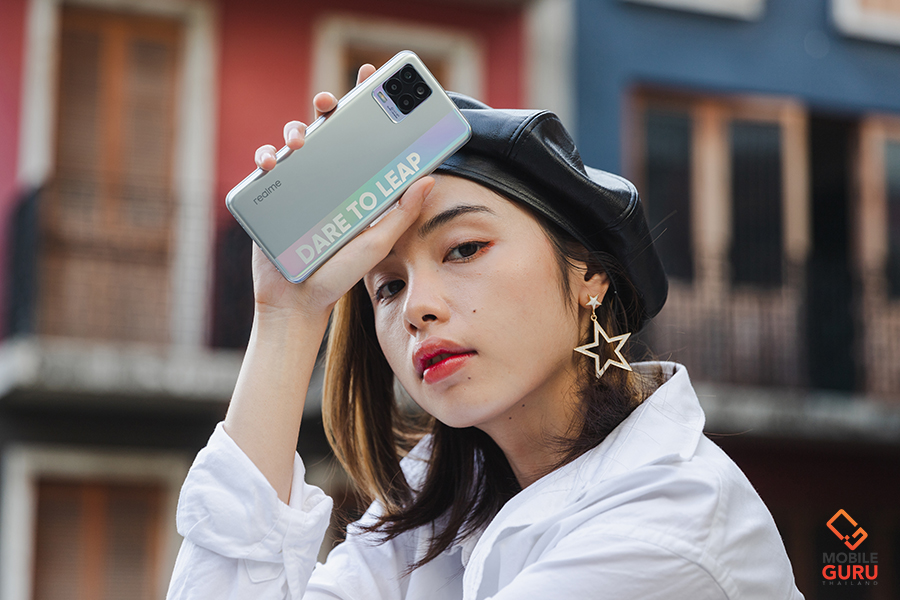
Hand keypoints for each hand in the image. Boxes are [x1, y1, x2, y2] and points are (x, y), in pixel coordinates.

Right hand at [247, 63, 429, 321]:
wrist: (299, 300)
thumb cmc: (341, 273)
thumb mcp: (377, 241)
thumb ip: (401, 212)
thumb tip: (428, 178)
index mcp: (356, 182)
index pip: (364, 135)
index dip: (366, 103)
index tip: (373, 75)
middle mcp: (328, 177)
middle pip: (327, 130)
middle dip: (327, 106)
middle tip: (329, 100)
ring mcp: (298, 185)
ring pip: (295, 142)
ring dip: (294, 130)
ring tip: (300, 140)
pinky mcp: (270, 197)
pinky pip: (266, 168)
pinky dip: (266, 158)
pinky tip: (272, 161)